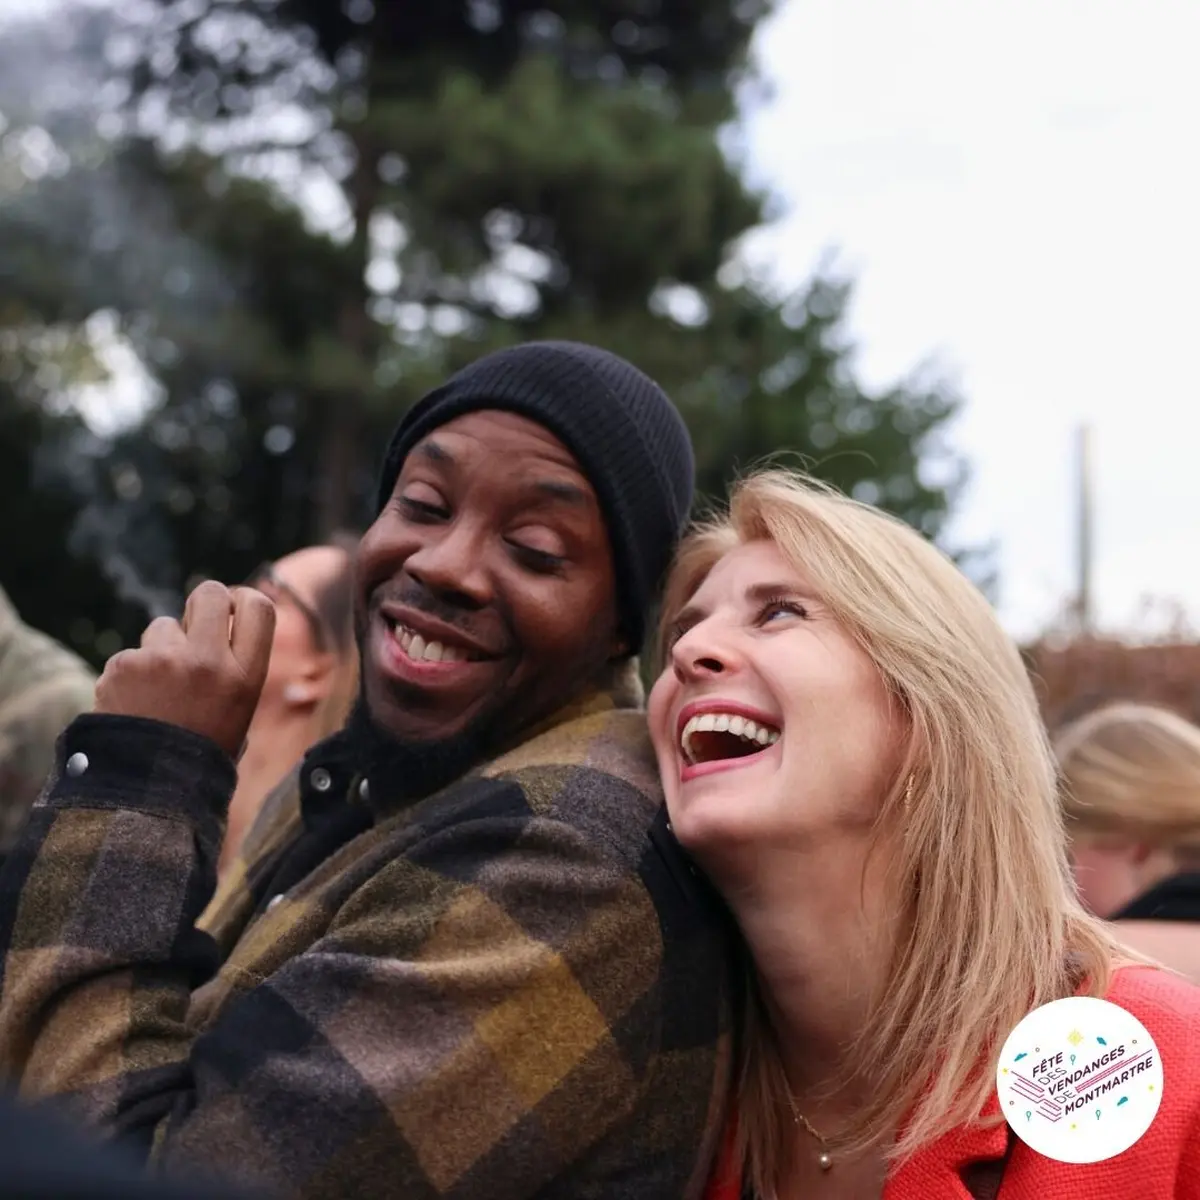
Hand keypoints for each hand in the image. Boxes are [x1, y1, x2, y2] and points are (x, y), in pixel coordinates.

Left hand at [94, 581, 275, 759]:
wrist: (149, 793)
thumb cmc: (201, 752)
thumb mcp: (239, 711)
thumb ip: (235, 665)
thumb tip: (222, 625)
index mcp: (245, 676)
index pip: (258, 606)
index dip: (244, 602)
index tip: (234, 612)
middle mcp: (209, 661)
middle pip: (210, 593)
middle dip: (202, 605)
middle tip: (196, 629)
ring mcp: (164, 660)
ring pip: (164, 626)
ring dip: (162, 649)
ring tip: (161, 692)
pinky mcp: (125, 665)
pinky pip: (131, 654)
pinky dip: (132, 675)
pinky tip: (136, 705)